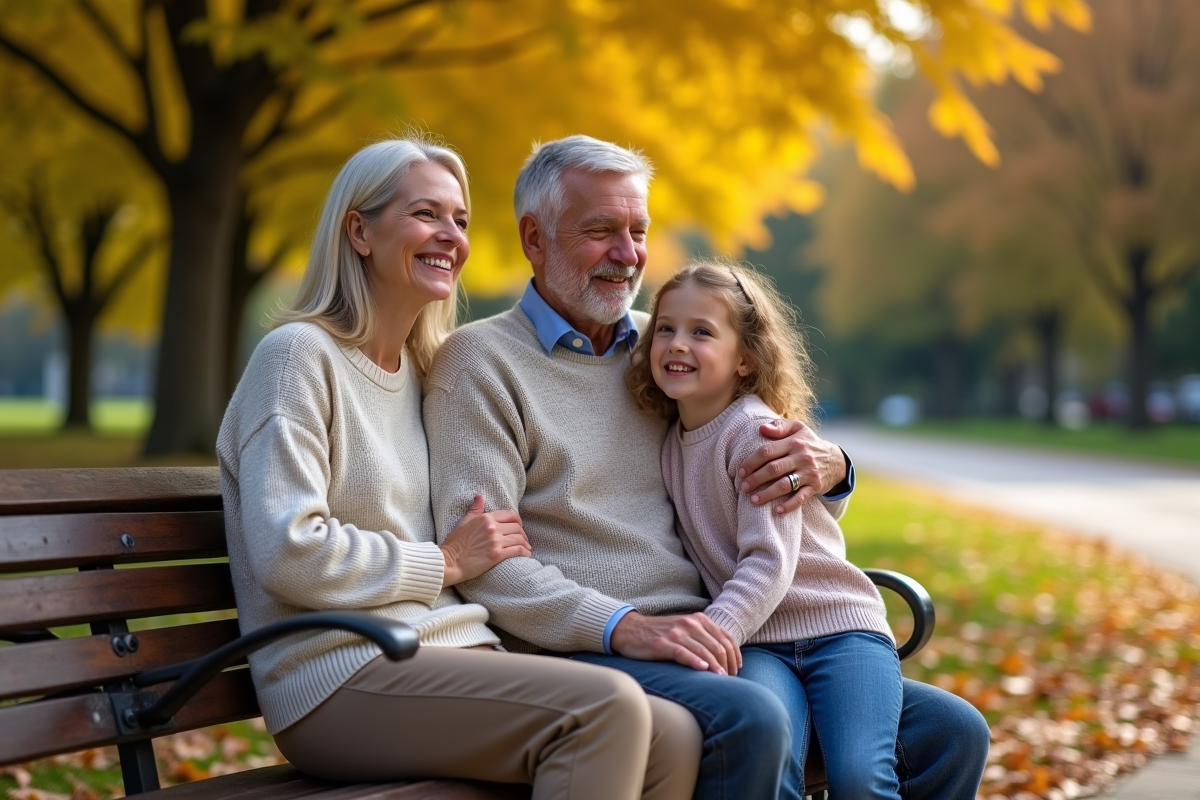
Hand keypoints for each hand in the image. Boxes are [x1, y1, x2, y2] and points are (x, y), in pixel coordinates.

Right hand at [439, 495, 530, 586]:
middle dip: (522, 533)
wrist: (449, 562)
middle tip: (523, 539)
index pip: (510, 514)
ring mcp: (495, 542)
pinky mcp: (497, 555)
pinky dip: (525, 552)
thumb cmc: (455, 543)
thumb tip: (480, 496)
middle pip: (517, 527)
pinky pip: (518, 550)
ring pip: (519, 539)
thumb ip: (475, 509)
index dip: (518, 520)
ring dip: (525, 544)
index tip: (519, 526)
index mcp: (486, 518)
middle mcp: (492, 528)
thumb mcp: (464, 522)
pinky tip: (526, 554)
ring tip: (526, 548)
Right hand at [609, 611, 741, 675]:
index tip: (736, 670)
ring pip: (704, 651)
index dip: (734, 655)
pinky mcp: (663, 644)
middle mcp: (690, 624)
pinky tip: (704, 671)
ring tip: (722, 680)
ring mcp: (677, 634)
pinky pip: (684, 654)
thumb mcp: (685, 629)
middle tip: (729, 680)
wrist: (631, 629)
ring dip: (716, 667)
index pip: (726, 638)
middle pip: (718, 646)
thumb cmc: (661, 633)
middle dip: (727, 665)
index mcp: (699, 619)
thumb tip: (725, 657)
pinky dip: (696, 662)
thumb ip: (704, 637)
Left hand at [737, 419, 846, 514]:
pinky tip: (776, 511)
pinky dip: (789, 505)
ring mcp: (809, 473)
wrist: (835, 460)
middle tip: (743, 487)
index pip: (767, 451)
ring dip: (767, 494)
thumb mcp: (798, 428)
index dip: (751, 462)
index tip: (740, 471)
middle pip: (774, 469)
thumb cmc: (808, 443)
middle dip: (756, 479)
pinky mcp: (815, 487)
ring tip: (753, 500)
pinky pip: (800, 498)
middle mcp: (801, 457)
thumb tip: (761, 428)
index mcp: (794, 442)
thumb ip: (779, 426)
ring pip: (785, 485)